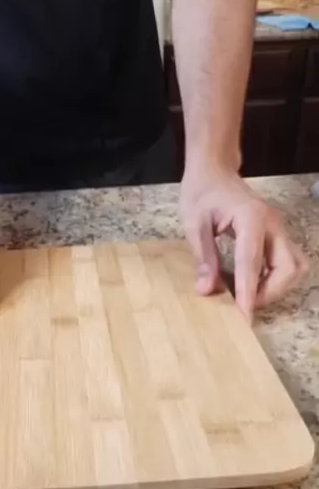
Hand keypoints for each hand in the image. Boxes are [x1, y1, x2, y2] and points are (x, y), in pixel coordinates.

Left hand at [180, 167, 307, 320]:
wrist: (214, 172)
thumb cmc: (202, 193)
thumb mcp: (194, 223)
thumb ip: (203, 257)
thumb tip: (207, 289)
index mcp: (252, 217)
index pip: (252, 263)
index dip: (248, 293)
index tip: (244, 316)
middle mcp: (273, 224)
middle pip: (288, 268)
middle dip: (270, 292)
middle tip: (243, 304)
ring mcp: (279, 229)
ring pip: (294, 268)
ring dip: (277, 287)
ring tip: (249, 294)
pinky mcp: (278, 235)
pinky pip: (289, 263)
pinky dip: (276, 279)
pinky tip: (253, 282)